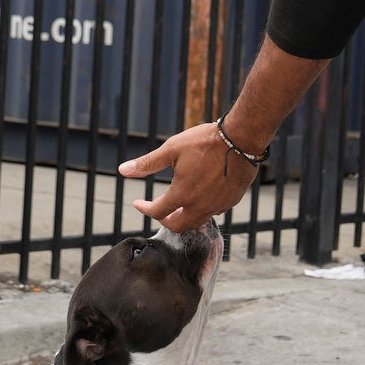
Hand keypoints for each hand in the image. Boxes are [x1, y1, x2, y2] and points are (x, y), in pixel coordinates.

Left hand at [116, 123, 256, 233]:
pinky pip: (214, 212)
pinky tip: (200, 196)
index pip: (157, 211)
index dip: (144, 208)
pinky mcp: (231, 201)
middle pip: (178, 226)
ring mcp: (218, 205)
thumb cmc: (205, 141)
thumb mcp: (172, 149)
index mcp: (182, 194)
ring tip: (178, 205)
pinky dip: (202, 209)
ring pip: (197, 221)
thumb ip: (147, 163)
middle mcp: (200, 206)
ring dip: (184, 217)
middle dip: (165, 220)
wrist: (242, 138)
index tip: (138, 203)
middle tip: (158, 210)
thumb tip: (122, 170)